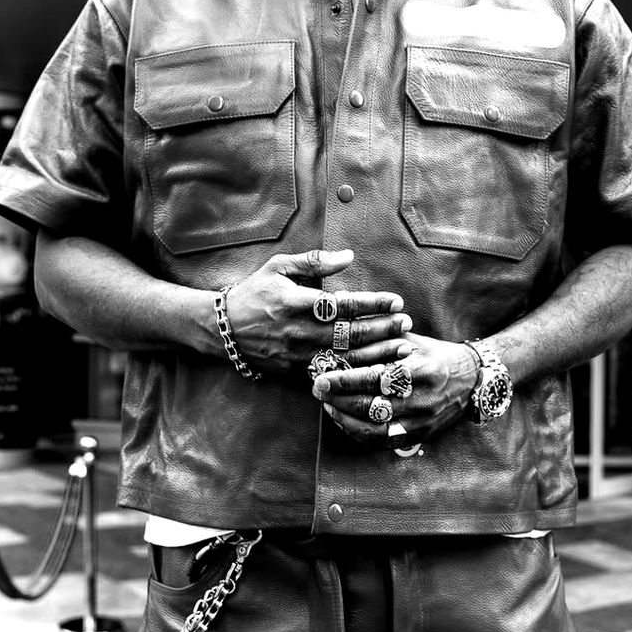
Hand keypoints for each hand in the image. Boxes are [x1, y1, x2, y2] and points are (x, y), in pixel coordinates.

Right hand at [223, 249, 408, 377]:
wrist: (223, 330)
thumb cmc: (254, 292)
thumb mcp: (279, 268)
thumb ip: (314, 262)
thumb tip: (349, 256)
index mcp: (296, 302)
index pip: (343, 304)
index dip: (372, 303)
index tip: (396, 301)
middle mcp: (299, 331)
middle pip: (349, 333)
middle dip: (383, 329)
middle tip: (407, 324)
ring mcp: (297, 356)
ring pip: (345, 358)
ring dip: (377, 355)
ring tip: (402, 349)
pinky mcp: (295, 373)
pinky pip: (331, 375)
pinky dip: (356, 374)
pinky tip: (376, 373)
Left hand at [311, 331, 479, 445]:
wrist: (470, 379)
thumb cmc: (433, 354)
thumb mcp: (409, 338)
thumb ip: (377, 333)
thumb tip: (341, 322)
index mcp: (419, 370)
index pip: (374, 377)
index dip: (344, 379)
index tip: (321, 375)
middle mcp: (421, 399)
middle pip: (370, 404)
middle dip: (339, 398)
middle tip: (317, 389)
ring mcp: (421, 421)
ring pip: (374, 428)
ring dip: (345, 418)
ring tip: (327, 405)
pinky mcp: (420, 435)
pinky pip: (383, 440)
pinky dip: (360, 433)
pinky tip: (345, 421)